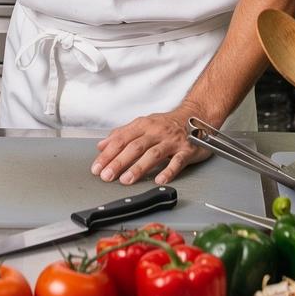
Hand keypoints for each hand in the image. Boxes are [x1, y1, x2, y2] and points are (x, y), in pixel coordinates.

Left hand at [91, 107, 210, 185]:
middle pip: (135, 147)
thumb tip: (101, 146)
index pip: (121, 139)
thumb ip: (122, 135)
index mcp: (143, 125)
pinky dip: (168, 171)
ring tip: (126, 180)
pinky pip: (177, 161)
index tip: (97, 167)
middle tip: (107, 176)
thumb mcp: (142, 124)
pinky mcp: (187, 150)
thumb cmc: (167, 123)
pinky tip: (159, 180)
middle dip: (119, 162)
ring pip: (153, 154)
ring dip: (138, 167)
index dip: (108, 154)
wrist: (196, 115)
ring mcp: (172, 141)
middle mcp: (156, 131)